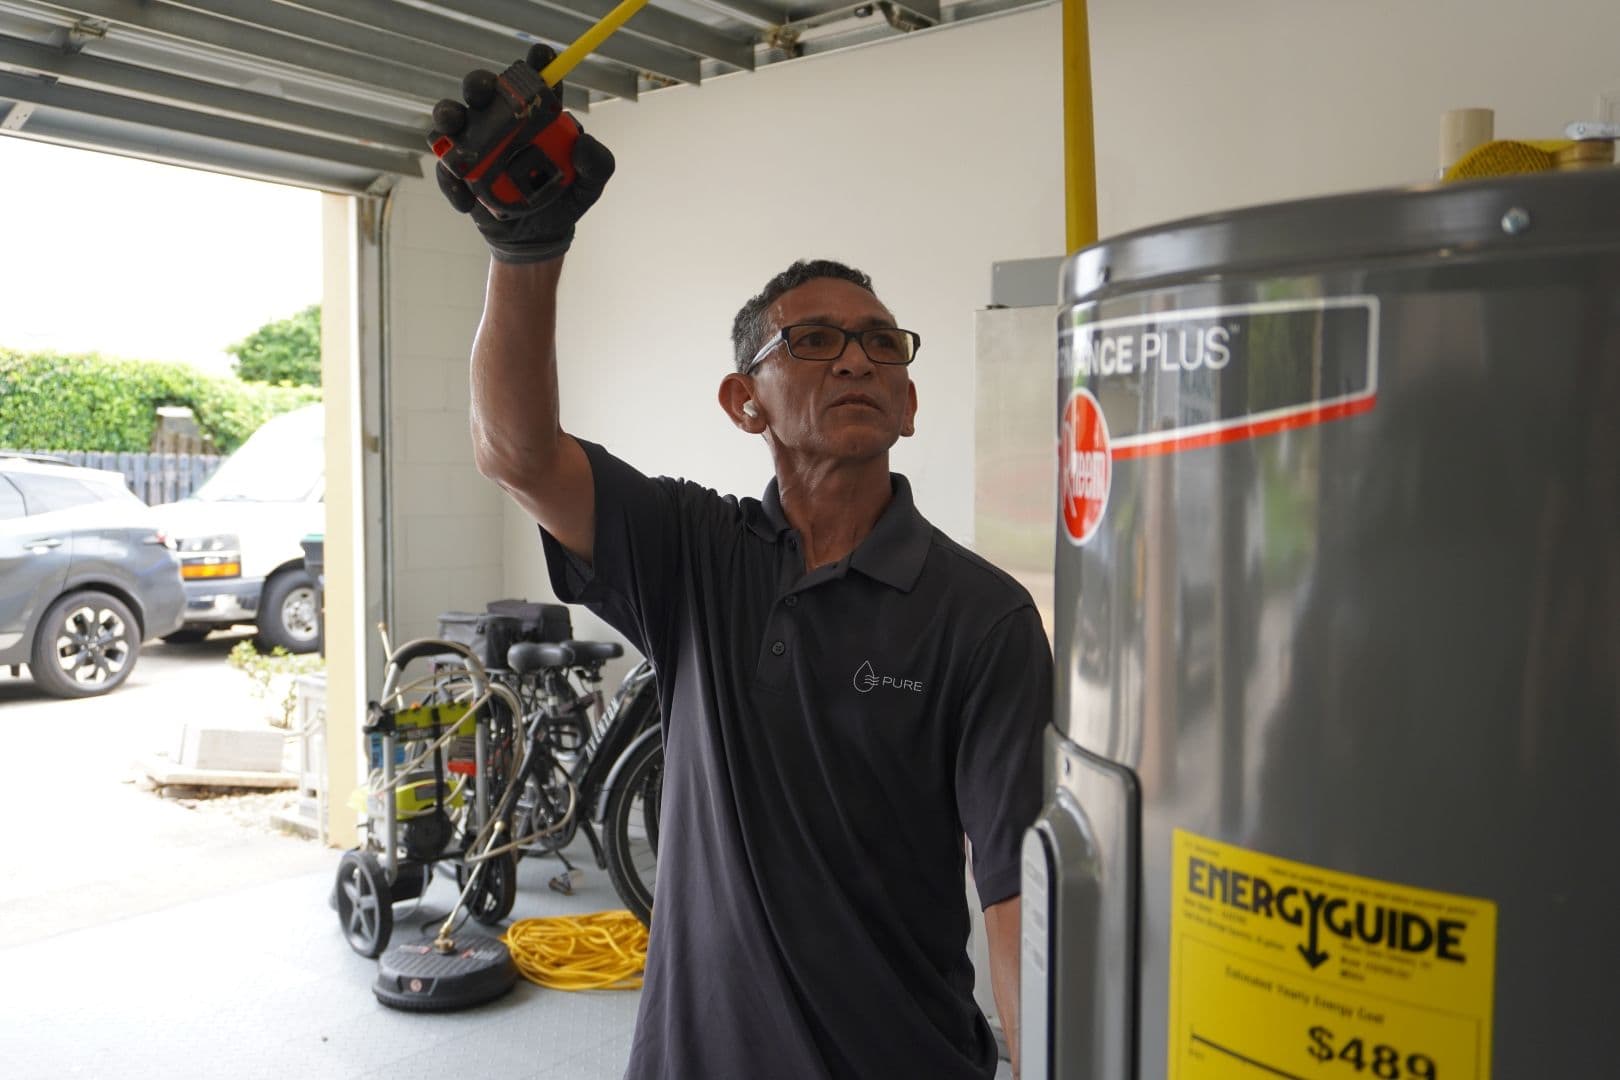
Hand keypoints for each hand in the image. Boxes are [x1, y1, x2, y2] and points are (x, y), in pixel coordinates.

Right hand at [429, 44, 615, 263]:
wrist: (538, 237)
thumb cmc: (563, 199)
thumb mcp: (590, 185)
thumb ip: (598, 164)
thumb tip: (584, 143)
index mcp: (535, 117)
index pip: (535, 82)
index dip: (537, 63)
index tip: (541, 56)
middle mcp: (501, 122)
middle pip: (483, 90)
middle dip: (480, 84)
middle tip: (485, 92)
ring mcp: (476, 145)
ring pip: (452, 119)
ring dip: (449, 115)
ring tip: (453, 126)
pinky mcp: (459, 172)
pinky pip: (446, 167)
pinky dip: (452, 180)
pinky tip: (467, 201)